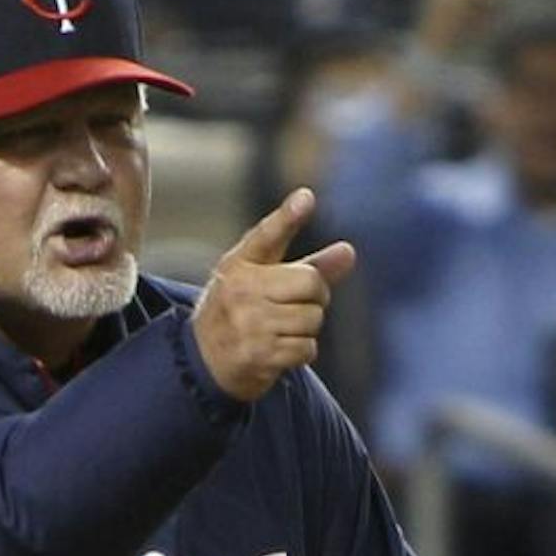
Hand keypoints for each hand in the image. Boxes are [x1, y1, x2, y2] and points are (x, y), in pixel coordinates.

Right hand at [192, 188, 355, 403]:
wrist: (206, 357)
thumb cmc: (243, 308)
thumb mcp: (266, 279)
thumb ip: (310, 265)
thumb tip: (350, 251)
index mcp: (240, 264)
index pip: (268, 235)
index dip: (288, 216)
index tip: (306, 198)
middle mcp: (241, 290)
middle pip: (312, 284)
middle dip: (315, 297)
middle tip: (293, 304)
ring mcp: (248, 324)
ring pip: (313, 318)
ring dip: (307, 328)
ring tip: (280, 328)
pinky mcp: (258, 355)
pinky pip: (307, 348)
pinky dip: (300, 352)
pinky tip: (278, 349)